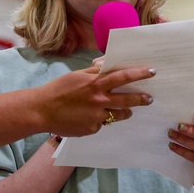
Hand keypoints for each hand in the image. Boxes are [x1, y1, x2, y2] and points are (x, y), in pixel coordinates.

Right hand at [38, 66, 153, 136]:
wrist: (42, 111)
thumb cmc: (58, 90)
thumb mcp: (76, 75)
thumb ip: (93, 71)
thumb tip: (105, 63)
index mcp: (95, 83)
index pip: (122, 77)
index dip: (138, 74)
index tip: (151, 72)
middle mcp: (99, 100)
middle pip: (127, 100)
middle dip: (141, 99)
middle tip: (149, 98)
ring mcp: (96, 116)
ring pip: (118, 115)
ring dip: (125, 112)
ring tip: (128, 111)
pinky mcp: (92, 128)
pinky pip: (102, 123)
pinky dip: (100, 120)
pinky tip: (89, 117)